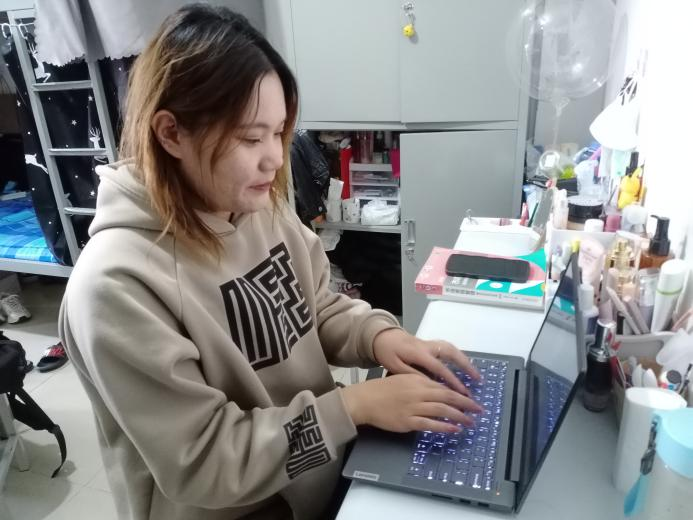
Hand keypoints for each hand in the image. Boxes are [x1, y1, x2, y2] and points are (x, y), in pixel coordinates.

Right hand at [341, 373, 482, 432]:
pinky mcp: (408, 421)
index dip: (460, 393)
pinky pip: (430, 424)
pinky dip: (444, 427)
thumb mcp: (404, 379)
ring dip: (459, 416)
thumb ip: (421, 383)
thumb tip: (440, 391)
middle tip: (478, 409)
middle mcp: (418, 392)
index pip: (444, 387)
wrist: (365, 399)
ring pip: (442, 411)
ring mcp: (413, 407)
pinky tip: (454, 429)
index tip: (471, 399)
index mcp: (418, 380)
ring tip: (470, 422)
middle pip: (447, 397)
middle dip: (466, 404)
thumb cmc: (384, 389)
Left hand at [372, 329, 479, 395]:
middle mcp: (428, 346)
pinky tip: (463, 366)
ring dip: (465, 360)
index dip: (453, 380)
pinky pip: (448, 348)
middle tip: (478, 380)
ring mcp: (430, 343)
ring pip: (452, 349)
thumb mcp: (395, 367)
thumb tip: (431, 386)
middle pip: (452, 353)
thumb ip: (413, 375)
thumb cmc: (387, 353)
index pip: (440, 368)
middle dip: (466, 366)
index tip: (463, 392)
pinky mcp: (430, 343)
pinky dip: (458, 356)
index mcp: (418, 353)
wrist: (382, 337)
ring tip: (475, 374)